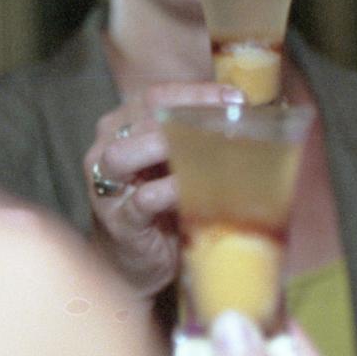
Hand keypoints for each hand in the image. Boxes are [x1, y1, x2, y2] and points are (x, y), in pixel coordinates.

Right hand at [84, 82, 242, 298]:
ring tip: (211, 151)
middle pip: (145, 118)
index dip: (196, 93)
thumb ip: (198, 139)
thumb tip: (250, 116)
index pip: (157, 95)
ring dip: (170, 148)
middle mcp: (107, 146)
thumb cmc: (161, 206)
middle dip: (191, 118)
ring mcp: (106, 184)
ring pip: (126, 153)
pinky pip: (143, 199)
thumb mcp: (177, 165)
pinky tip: (196, 191)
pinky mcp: (117, 219)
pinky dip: (171, 191)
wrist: (137, 262)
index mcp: (124, 125)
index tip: (236, 98)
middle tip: (232, 123)